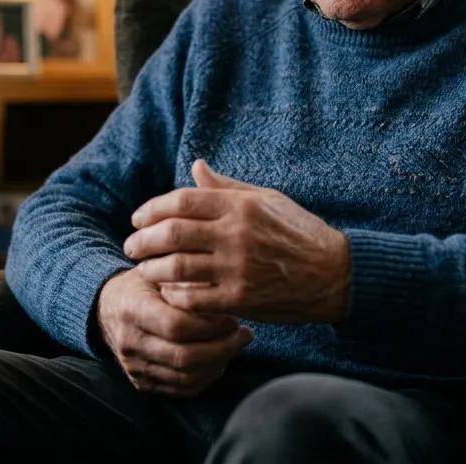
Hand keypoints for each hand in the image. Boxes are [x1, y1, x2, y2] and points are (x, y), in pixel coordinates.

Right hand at [95, 267, 252, 396]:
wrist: (108, 309)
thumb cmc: (142, 284)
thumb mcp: (158, 269)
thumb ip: (186, 278)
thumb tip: (225, 287)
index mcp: (132, 309)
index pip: (176, 325)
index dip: (211, 324)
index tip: (232, 316)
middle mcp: (130, 342)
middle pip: (184, 357)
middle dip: (223, 348)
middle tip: (244, 333)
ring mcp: (134, 367)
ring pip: (186, 378)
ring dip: (219, 363)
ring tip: (235, 345)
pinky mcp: (142, 383)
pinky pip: (181, 389)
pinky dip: (207, 378)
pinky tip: (220, 360)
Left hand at [124, 160, 350, 322]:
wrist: (334, 274)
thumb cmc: (300, 232)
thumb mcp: (267, 200)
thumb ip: (226, 187)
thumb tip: (195, 166)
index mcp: (241, 206)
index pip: (182, 201)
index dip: (152, 209)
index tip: (138, 218)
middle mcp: (236, 234)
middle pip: (172, 233)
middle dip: (143, 240)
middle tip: (131, 246)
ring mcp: (237, 268)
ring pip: (177, 267)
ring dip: (152, 269)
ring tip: (143, 270)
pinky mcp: (241, 299)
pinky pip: (194, 298)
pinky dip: (174, 295)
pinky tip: (168, 292)